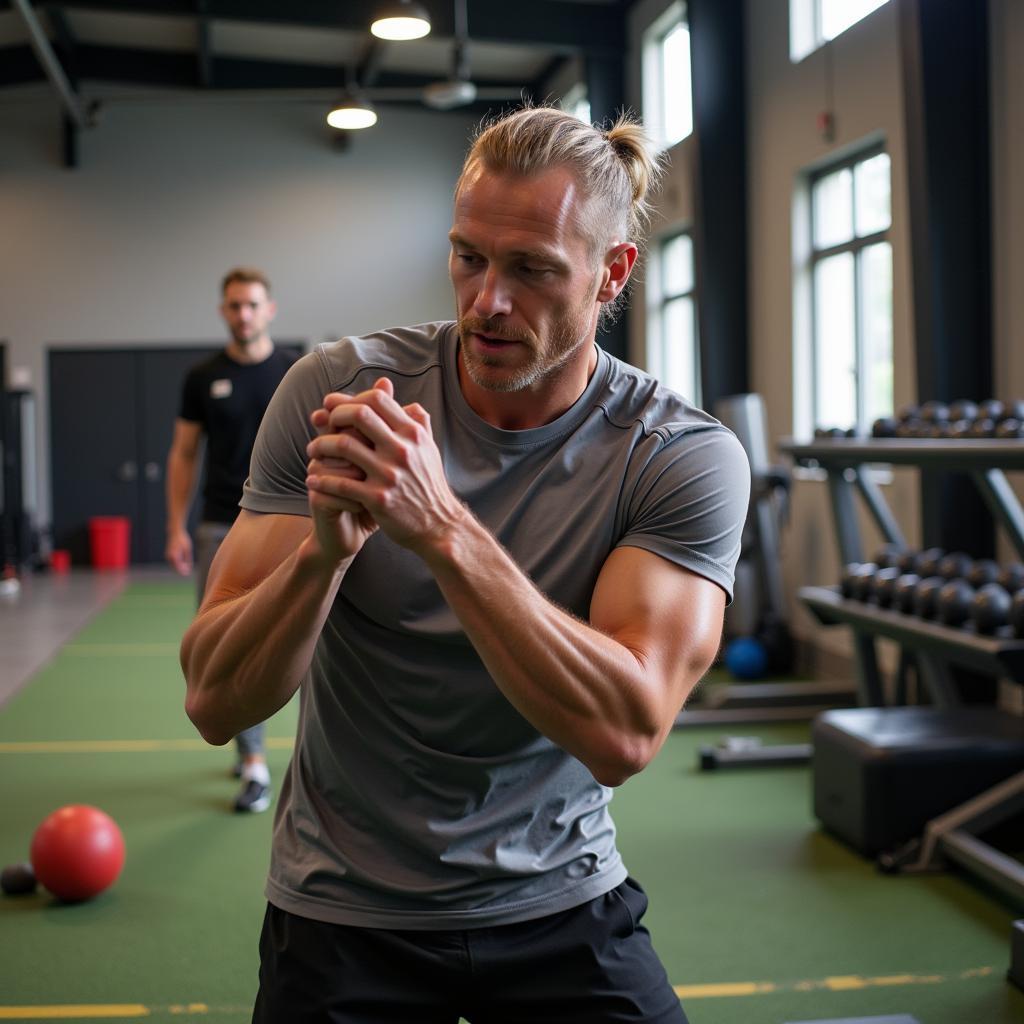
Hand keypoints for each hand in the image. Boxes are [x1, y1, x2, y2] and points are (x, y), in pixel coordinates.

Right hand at [166, 529, 192, 574]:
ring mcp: (167, 555)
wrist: (175, 532)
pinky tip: (183, 563)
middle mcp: (169, 556)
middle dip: (181, 570)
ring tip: (186, 568)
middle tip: (187, 572)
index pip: (178, 567)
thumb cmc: (183, 540)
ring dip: (179, 568)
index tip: (188, 574)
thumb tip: (189, 567)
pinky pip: (172, 562)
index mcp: (175, 555)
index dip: (183, 571)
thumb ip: (188, 559)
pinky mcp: (167, 555)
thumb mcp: (188, 549)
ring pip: (173, 565)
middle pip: (175, 567)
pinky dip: (177, 564)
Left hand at [306, 377, 465, 554]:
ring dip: (320, 445)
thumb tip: (408, 403)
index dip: (351, 398)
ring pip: (344, 445)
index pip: (377, 399)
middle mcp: (402, 450)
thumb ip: (418, 423)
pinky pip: (340, 483)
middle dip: (334, 415)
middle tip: (322, 424)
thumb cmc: (429, 485)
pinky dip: (321, 479)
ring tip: (313, 451)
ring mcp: (390, 474)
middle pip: (359, 414)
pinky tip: (313, 479)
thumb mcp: (429, 450)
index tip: (335, 406)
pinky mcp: (378, 499)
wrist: (439, 526)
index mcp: (413, 434)